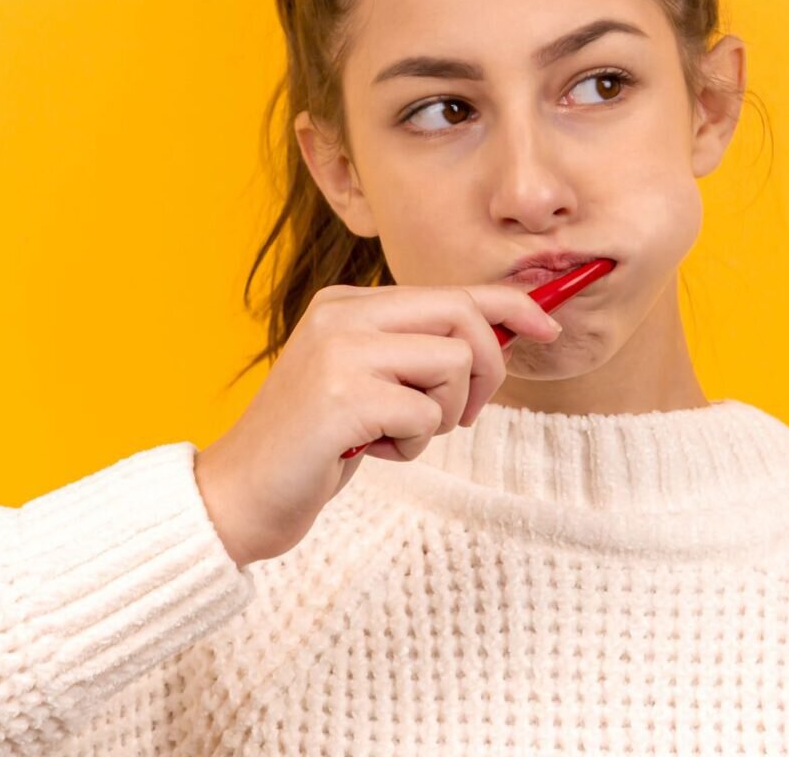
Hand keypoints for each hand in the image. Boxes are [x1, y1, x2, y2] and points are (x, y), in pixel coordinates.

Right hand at [193, 281, 563, 567]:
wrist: (239, 496)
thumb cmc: (315, 446)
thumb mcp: (370, 383)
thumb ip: (419, 352)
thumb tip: (504, 334)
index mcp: (348, 304)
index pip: (450, 291)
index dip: (510, 305)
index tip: (549, 326)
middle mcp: (342, 315)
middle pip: (462, 316)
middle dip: (487, 369)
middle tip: (463, 415)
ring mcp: (339, 351)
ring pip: (452, 363)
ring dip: (439, 415)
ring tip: (392, 435)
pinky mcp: (343, 397)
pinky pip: (425, 413)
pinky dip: (411, 445)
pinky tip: (369, 453)